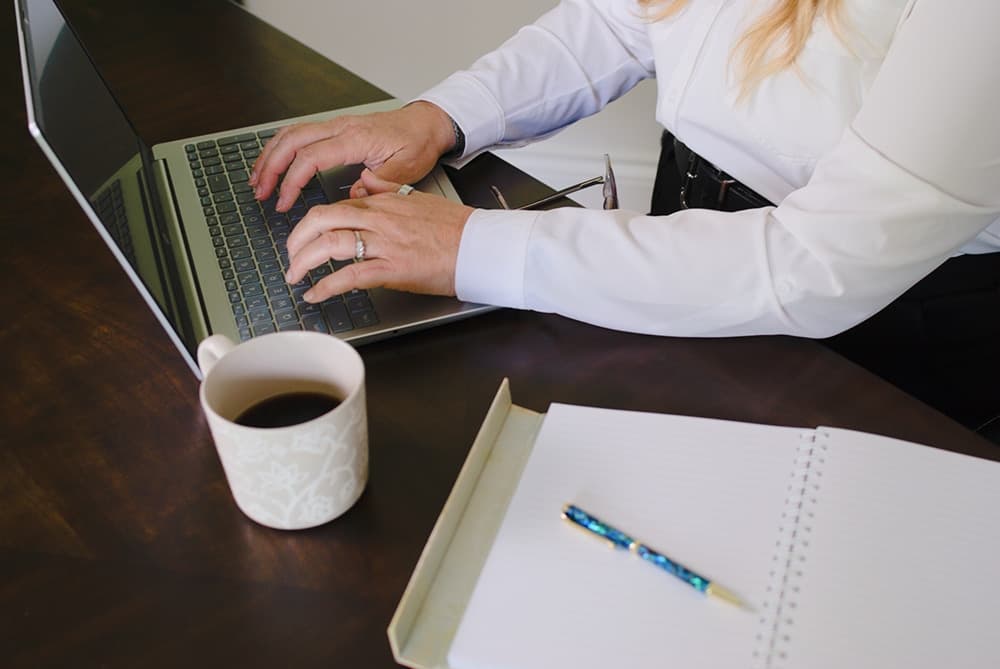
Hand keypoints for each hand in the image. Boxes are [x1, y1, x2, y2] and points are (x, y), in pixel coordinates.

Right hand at [249, 101, 455, 211]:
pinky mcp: (336, 128)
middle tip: (260, 192)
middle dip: (270, 167)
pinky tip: (274, 161)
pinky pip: (300, 132)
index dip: (291, 181)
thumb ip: (378, 184)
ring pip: (291, 133)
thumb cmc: (417, 144)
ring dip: (270, 155)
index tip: (283, 202)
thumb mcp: (406, 169)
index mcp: (356, 138)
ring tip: (258, 179)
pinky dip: (282, 147)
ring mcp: (336, 125)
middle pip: (292, 141)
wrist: (426, 124)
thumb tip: (351, 196)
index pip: (311, 157)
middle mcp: (341, 127)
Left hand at [285, 170, 473, 298]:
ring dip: (303, 261)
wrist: (480, 246)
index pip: (334, 206)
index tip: (303, 237)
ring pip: (329, 245)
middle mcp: (378, 220)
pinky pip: (349, 277)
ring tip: (295, 276)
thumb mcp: (417, 199)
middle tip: (290, 255)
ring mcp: (384, 244)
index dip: (310, 222)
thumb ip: (388, 191)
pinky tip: (315, 294)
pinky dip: (325, 286)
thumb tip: (368, 182)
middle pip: (321, 219)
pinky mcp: (392, 269)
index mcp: (383, 204)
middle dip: (297, 238)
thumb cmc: (455, 228)